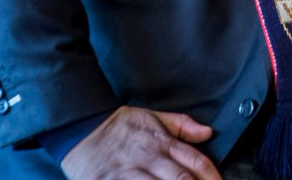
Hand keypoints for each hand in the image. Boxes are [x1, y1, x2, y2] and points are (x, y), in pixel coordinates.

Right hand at [61, 106, 221, 178]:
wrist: (80, 127)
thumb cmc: (120, 126)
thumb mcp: (152, 117)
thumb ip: (181, 125)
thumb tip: (207, 132)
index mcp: (162, 142)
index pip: (195, 161)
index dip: (211, 176)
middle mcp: (149, 158)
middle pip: (180, 178)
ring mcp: (129, 173)